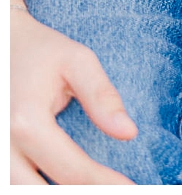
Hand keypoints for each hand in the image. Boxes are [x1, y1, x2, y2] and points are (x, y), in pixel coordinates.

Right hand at [10, 7, 135, 183]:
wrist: (1, 40)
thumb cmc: (41, 50)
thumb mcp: (77, 62)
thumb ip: (102, 97)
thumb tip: (129, 133)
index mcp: (25, 121)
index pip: (70, 169)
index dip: (103, 184)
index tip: (131, 188)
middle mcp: (1, 143)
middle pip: (37, 192)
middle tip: (110, 191)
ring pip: (16, 190)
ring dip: (50, 193)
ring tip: (89, 187)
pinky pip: (8, 180)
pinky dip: (31, 185)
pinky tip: (59, 182)